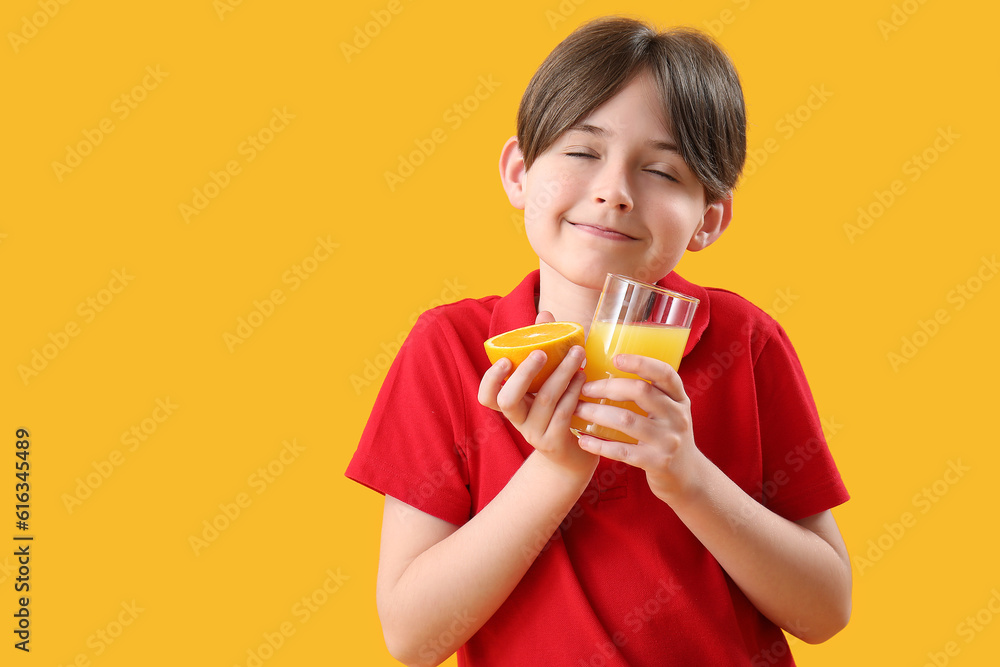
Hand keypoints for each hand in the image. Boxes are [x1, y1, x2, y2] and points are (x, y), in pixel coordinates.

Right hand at [478, 311, 596, 478]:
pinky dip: (573, 392)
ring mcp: (535, 434)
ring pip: (544, 401)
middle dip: (525, 373)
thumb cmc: (558, 410)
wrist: (572, 456)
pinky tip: (583, 377)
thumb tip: (545, 313)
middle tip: (542, 352)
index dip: (490, 378)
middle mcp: (517, 421)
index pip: (486, 396)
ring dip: (561, 374)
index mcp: (511, 405)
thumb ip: (542, 348)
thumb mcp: (546, 382)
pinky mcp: (555, 443)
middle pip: (508, 399)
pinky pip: (563, 414)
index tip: (505, 360)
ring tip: (577, 354)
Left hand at [573, 353, 707, 502]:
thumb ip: (652, 394)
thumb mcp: (670, 412)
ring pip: (626, 420)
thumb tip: (609, 369)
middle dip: (607, 387)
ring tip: (577, 410)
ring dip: (597, 413)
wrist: (687, 477)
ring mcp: (668, 441)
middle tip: (584, 388)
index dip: (641, 363)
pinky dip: (599, 445)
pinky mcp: (657, 463)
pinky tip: (583, 440)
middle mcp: (677, 417)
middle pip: (641, 392)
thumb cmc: (668, 436)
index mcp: (679, 399)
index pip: (665, 373)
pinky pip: (622, 451)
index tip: (616, 358)